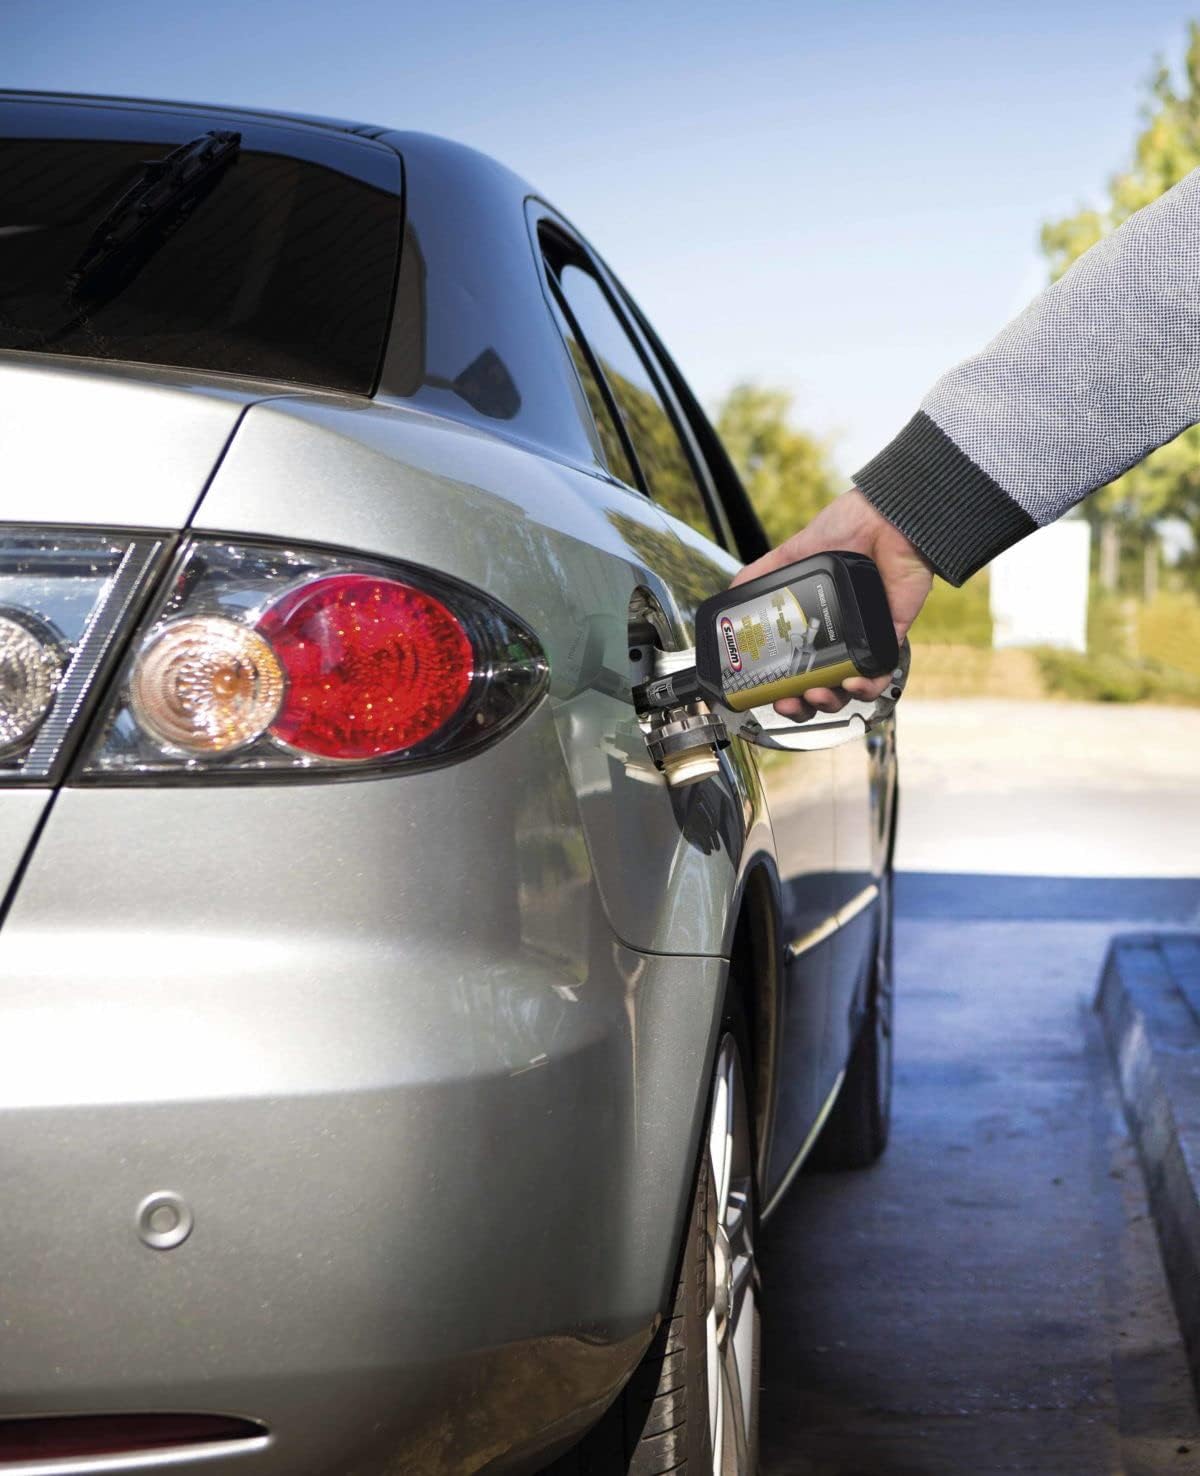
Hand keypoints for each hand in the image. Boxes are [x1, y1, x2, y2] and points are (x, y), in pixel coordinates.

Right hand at [731, 488, 932, 720]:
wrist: (885, 520)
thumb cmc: (847, 530)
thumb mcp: (793, 553)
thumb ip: (762, 573)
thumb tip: (731, 592)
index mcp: (815, 626)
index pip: (796, 669)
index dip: (783, 689)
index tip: (769, 696)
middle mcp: (840, 637)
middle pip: (820, 689)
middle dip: (804, 706)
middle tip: (790, 702)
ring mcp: (865, 640)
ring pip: (849, 690)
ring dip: (832, 700)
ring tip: (818, 693)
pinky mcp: (890, 638)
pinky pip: (881, 674)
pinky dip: (868, 686)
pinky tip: (853, 682)